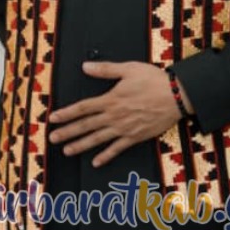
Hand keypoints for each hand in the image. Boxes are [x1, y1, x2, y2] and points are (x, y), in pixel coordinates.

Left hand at [48, 61, 182, 167]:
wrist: (177, 96)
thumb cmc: (154, 80)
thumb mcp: (129, 69)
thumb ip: (106, 69)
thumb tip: (85, 67)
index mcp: (111, 99)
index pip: (83, 107)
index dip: (67, 113)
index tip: (53, 118)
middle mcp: (114, 116)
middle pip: (86, 125)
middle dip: (68, 132)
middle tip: (52, 138)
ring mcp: (124, 129)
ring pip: (98, 139)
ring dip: (81, 145)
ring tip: (67, 151)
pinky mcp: (135, 137)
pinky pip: (117, 148)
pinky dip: (106, 156)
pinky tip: (96, 162)